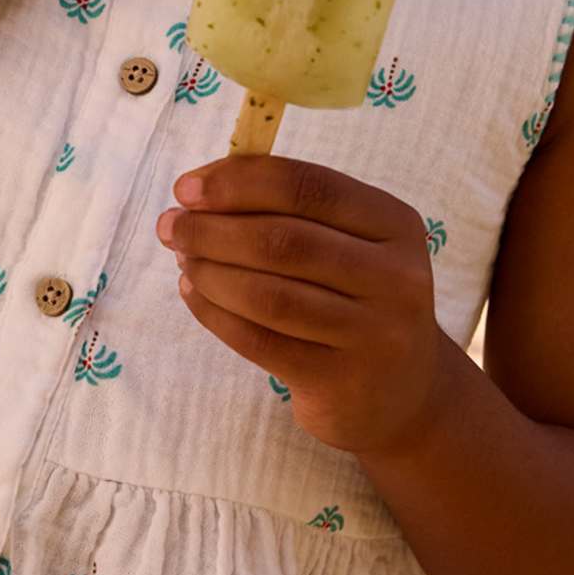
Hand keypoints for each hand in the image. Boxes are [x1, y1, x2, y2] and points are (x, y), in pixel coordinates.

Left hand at [155, 152, 443, 456]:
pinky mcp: (340, 381)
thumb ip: (287, 211)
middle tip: (171, 226)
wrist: (402, 391)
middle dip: (213, 229)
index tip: (186, 188)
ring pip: (268, 295)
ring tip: (182, 260)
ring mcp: (373, 334)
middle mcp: (395, 277)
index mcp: (395, 224)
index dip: (239, 182)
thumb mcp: (347, 245)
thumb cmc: (355, 298)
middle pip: (284, 241)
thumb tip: (198, 192)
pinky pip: (259, 341)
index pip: (309, 187)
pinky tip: (193, 293)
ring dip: (210, 271)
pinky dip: (214, 313)